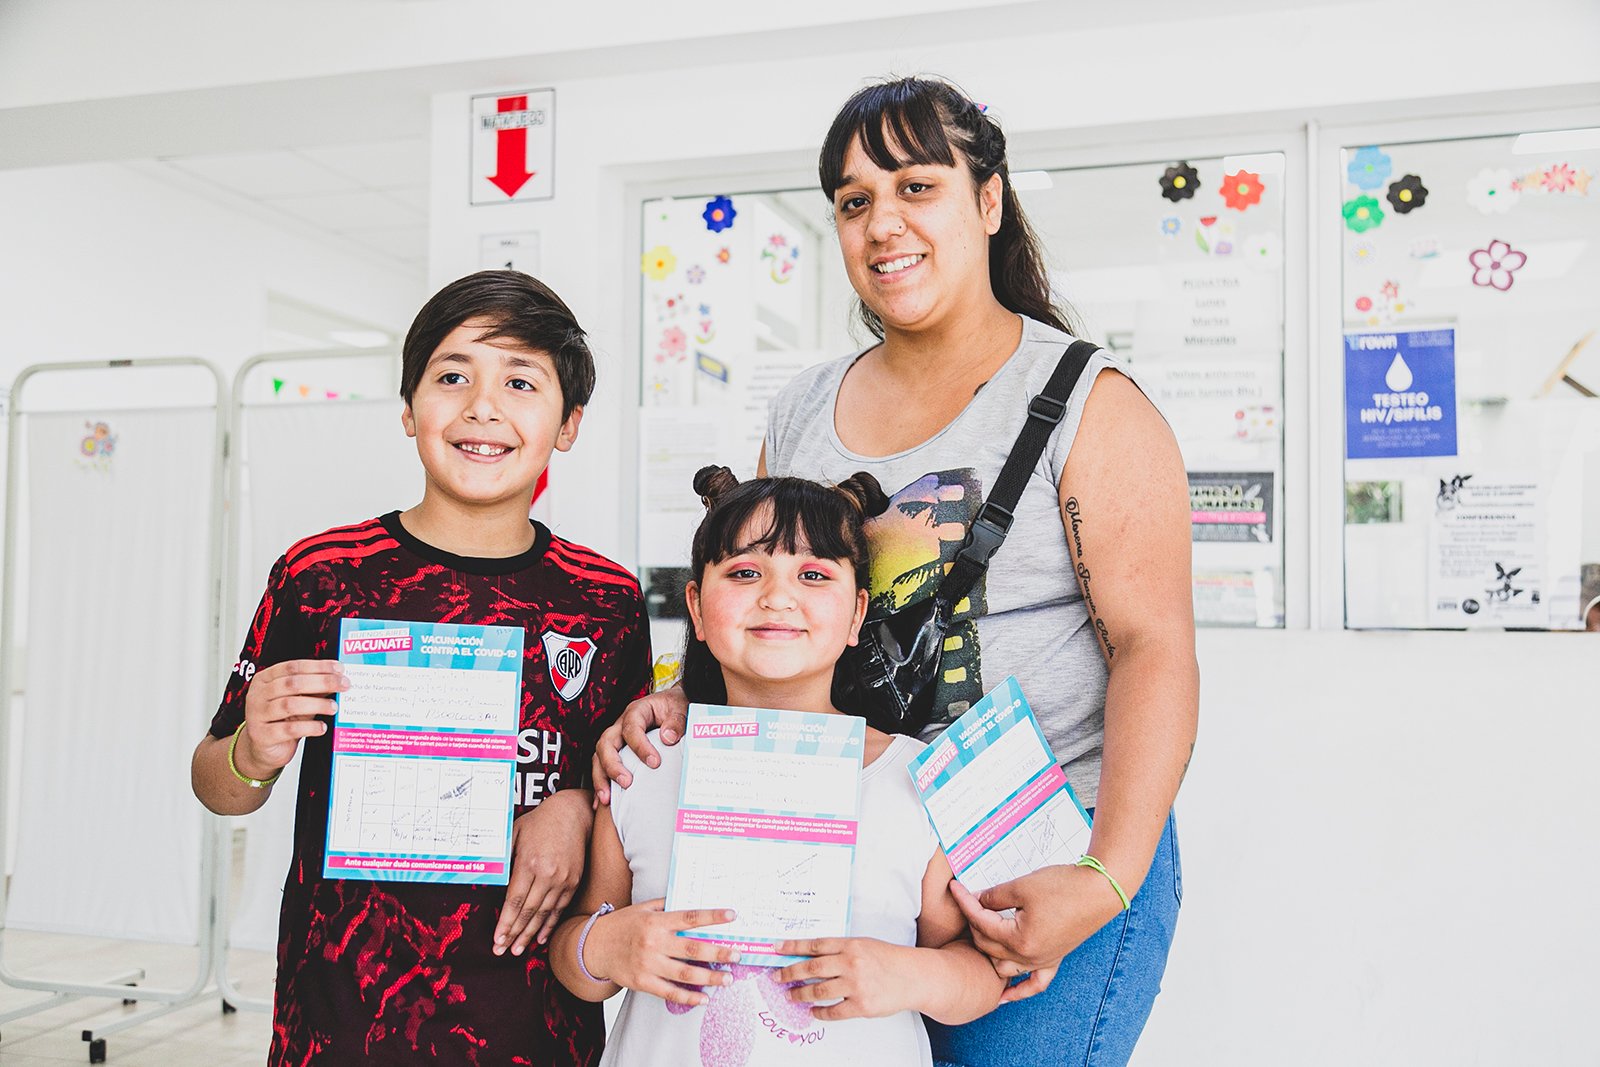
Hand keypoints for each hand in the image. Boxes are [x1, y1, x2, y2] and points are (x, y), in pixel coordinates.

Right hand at [235, 660, 344, 778]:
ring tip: (334, 707)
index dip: (318, 666)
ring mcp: (257, 716)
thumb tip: (338, 678)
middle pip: (292, 684)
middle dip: (322, 682)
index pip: (292, 667)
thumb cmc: (282, 720)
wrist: (265, 749)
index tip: (339, 669)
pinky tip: (321, 727)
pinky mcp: (262, 736)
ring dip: (317, 704)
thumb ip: (313, 689)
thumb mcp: (298, 700)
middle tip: (344, 685)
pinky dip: (309, 727)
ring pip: (290, 705)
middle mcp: (258, 695)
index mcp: (265, 680)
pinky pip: (289, 729)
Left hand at [494, 791, 590, 954]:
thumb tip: (488, 878)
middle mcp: (548, 874)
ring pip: (544, 914)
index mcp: (529, 862)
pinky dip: (549, 925)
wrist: (574, 813)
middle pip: (528, 912)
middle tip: (502, 952)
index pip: (514, 901)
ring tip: (518, 950)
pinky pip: (559, 909)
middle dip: (514, 935)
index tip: (497, 940)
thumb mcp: (515, 833)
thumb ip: (502, 857)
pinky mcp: (573, 882)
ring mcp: (563, 880)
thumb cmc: (540, 822)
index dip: (505, 923)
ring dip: (530, 935)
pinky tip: (540, 938)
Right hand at [582, 900, 740, 1005]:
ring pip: (684, 973)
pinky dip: (688, 997)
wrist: (593, 947)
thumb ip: (666, 905)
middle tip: (737, 955)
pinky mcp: (642, 982)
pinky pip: (669, 992)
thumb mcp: (642, 908)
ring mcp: (648, 964)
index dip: (712, 916)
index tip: (732, 915)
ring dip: (709, 977)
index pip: (689, 918)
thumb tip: (691, 898)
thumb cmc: (621, 925)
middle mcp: (653, 943)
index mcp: (656, 922)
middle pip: (692, 949)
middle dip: (718, 952)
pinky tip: (703, 998)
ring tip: (727, 979)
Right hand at [591, 687, 688, 805]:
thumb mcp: (680, 708)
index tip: (654, 763)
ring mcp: (616, 739)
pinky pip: (601, 767)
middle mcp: (621, 725)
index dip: (640, 746)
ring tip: (607, 799)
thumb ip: (676, 721)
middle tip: (626, 782)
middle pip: (606, 743)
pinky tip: (603, 802)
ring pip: (598, 757)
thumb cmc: (675, 707)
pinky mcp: (616, 752)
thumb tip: (668, 737)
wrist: (673, 706)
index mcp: (637, 711)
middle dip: (613, 765)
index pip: (631, 727)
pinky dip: (601, 784)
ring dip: (601, 778)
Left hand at [774, 937, 914, 1019]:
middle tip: (777, 977)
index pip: (814, 945)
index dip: (793, 947)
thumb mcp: (864, 945)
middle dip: (789, 973)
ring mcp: (856, 985)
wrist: (914, 977)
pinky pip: (833, 1011)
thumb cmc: (889, 959)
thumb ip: (840, 950)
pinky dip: (820, 1012)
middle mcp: (851, 963)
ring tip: (791, 995)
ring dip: (800, 994)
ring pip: (818, 991)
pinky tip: (814, 1011)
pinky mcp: (861, 1005)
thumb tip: (810, 957)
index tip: (777, 949)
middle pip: (811, 967)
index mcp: (851, 945)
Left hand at [950, 866, 1123, 1002]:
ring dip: (989, 953)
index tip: (955, 888)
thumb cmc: (1063, 886)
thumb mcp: (1022, 887)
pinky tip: (1004, 997)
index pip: (982, 923)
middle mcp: (1029, 957)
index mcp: (1018, 940)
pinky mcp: (1055, 959)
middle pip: (988, 946)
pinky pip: (1035, 984)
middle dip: (974, 923)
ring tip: (979, 933)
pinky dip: (1018, 991)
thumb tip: (976, 900)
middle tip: (969, 901)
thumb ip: (994, 897)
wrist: (1098, 890)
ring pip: (1004, 968)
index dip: (965, 903)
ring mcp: (1042, 961)